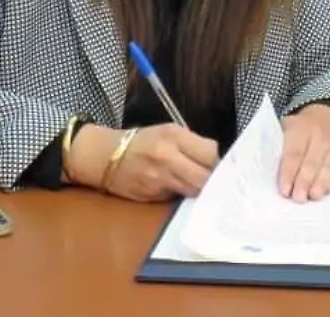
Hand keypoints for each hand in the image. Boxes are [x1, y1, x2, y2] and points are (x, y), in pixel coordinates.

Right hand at [67, 123, 219, 201]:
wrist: (106, 156)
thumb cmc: (143, 141)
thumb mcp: (169, 131)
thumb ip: (193, 143)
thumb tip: (217, 159)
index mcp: (174, 137)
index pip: (210, 153)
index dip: (219, 161)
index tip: (223, 165)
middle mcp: (167, 158)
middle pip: (205, 176)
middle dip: (214, 180)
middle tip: (219, 181)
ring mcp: (159, 179)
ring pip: (194, 191)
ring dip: (202, 190)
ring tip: (204, 186)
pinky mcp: (153, 196)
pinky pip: (179, 198)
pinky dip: (185, 196)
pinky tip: (185, 191)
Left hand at [278, 104, 329, 202]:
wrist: (327, 120)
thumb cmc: (298, 131)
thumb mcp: (285, 129)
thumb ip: (277, 147)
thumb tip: (266, 173)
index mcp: (300, 129)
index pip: (294, 153)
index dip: (289, 172)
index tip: (284, 190)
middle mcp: (319, 137)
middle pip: (311, 162)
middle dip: (304, 181)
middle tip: (298, 198)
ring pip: (328, 167)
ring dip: (321, 183)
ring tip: (314, 196)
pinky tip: (326, 192)